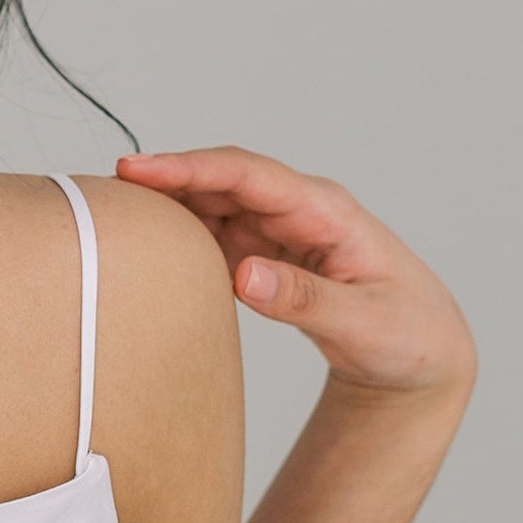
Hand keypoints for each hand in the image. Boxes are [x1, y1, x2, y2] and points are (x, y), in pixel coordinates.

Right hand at [115, 147, 475, 400]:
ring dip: (168, 205)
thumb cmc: (404, 334)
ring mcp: (280, 229)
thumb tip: (244, 276)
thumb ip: (305, 301)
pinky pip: (214, 232)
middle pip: (222, 181)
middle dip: (165, 179)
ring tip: (113, 216)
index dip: (191, 168)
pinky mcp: (266, 252)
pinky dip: (180, 234)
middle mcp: (300, 210)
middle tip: (102, 191)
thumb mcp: (363, 324)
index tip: (137, 169)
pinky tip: (147, 245)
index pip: (249, 176)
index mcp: (326, 212)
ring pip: (213, 203)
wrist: (419, 353)